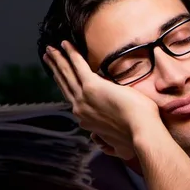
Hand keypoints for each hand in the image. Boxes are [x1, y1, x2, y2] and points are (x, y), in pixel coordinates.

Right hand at [43, 41, 161, 159]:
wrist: (141, 132)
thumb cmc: (135, 137)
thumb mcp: (118, 145)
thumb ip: (108, 143)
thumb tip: (104, 143)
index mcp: (87, 120)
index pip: (73, 100)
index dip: (67, 88)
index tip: (62, 80)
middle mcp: (81, 109)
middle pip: (65, 85)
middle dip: (56, 70)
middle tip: (49, 59)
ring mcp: (84, 98)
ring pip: (67, 74)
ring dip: (58, 60)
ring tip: (50, 50)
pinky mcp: (92, 86)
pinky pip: (78, 66)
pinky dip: (71, 54)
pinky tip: (65, 44)